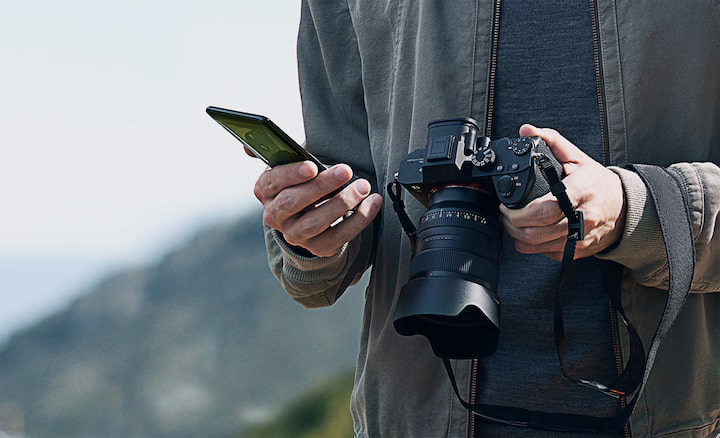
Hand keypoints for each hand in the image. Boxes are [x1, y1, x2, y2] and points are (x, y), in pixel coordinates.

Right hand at [254, 161, 382, 256]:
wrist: (309, 217)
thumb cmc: (302, 183)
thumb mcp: (289, 168)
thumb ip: (278, 154)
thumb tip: (247, 147)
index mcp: (265, 191)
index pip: (272, 183)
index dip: (291, 174)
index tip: (312, 166)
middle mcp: (276, 216)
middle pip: (293, 203)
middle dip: (322, 186)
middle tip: (346, 171)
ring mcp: (296, 235)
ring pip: (315, 222)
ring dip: (342, 203)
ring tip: (363, 186)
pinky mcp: (318, 248)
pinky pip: (339, 236)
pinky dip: (360, 219)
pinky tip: (372, 202)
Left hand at [499, 124, 625, 260]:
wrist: (624, 208)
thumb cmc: (598, 183)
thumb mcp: (577, 158)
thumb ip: (551, 141)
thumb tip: (526, 130)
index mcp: (580, 193)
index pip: (545, 208)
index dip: (519, 211)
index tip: (506, 204)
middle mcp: (581, 219)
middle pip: (536, 231)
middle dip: (512, 224)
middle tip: (504, 214)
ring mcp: (579, 238)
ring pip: (537, 246)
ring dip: (517, 236)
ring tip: (511, 223)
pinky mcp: (576, 251)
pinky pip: (545, 253)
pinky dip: (531, 245)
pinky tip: (528, 232)